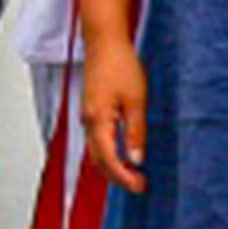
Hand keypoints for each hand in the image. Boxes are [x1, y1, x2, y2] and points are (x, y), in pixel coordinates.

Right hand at [77, 36, 150, 191]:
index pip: (109, 160)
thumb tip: (136, 158)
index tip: (140, 186)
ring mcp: (87, 116)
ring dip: (112, 166)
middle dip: (117, 177)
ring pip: (96, 152)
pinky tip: (123, 152)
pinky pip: (96, 140)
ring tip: (133, 173)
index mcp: (98, 121)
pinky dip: (108, 152)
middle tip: (139, 185)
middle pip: (98, 161)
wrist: (104, 42)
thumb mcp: (136, 100)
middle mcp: (88, 122)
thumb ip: (135, 132)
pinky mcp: (91, 110)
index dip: (124, 177)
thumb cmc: (120, 65)